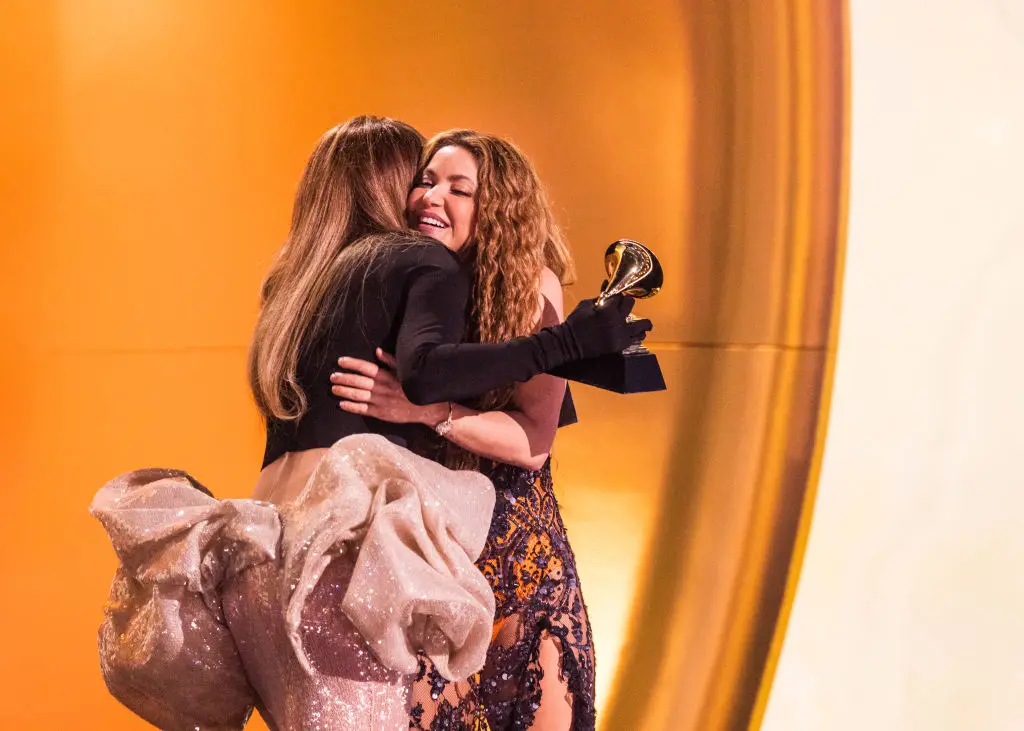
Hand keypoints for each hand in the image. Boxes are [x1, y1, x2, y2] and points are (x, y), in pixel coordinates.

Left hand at [330, 349, 446, 425]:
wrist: (425, 407)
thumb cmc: (412, 387)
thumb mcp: (404, 371)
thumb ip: (390, 360)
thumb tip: (377, 351)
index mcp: (387, 376)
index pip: (366, 367)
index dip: (352, 363)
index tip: (340, 361)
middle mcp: (382, 388)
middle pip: (358, 381)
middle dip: (343, 378)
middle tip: (332, 376)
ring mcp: (380, 401)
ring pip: (358, 395)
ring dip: (344, 391)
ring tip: (334, 388)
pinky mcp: (381, 413)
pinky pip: (363, 409)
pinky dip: (351, 407)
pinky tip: (342, 404)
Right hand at [562, 295, 652, 357]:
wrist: (570, 343)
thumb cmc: (575, 323)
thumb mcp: (585, 305)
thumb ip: (599, 297)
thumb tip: (607, 286)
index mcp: (607, 309)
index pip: (618, 294)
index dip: (617, 293)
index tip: (617, 294)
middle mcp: (617, 320)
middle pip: (630, 303)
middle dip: (626, 301)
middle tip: (624, 304)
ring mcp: (620, 334)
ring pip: (641, 324)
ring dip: (642, 322)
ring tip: (645, 324)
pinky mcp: (620, 345)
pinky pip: (636, 339)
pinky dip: (637, 335)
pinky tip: (638, 334)